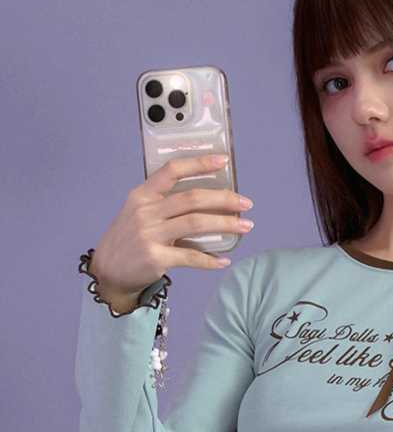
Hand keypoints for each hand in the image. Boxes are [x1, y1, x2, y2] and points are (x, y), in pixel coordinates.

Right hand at [90, 153, 254, 296]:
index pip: (172, 171)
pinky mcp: (156, 258)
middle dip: (224, 199)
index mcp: (142, 195)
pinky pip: (191, 257)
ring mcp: (150, 234)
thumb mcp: (138, 212)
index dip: (199, 164)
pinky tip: (224, 260)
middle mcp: (146, 211)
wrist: (107, 270)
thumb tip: (207, 199)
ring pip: (196, 223)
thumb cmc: (128, 239)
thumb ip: (164, 203)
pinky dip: (210, 260)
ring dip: (225, 224)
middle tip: (245, 203)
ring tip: (245, 226)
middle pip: (192, 198)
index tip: (222, 161)